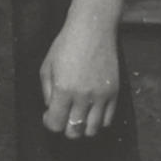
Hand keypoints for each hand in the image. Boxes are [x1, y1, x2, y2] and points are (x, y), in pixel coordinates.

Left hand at [40, 16, 119, 138]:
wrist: (93, 28)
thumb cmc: (67, 44)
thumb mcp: (47, 66)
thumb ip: (46, 92)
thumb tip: (52, 109)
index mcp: (63, 90)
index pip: (55, 124)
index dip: (49, 123)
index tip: (49, 115)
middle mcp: (83, 96)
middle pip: (74, 132)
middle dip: (65, 129)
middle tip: (64, 117)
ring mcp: (101, 96)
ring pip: (92, 130)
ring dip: (83, 127)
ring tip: (78, 116)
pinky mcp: (114, 92)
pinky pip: (107, 119)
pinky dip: (98, 121)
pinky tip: (91, 110)